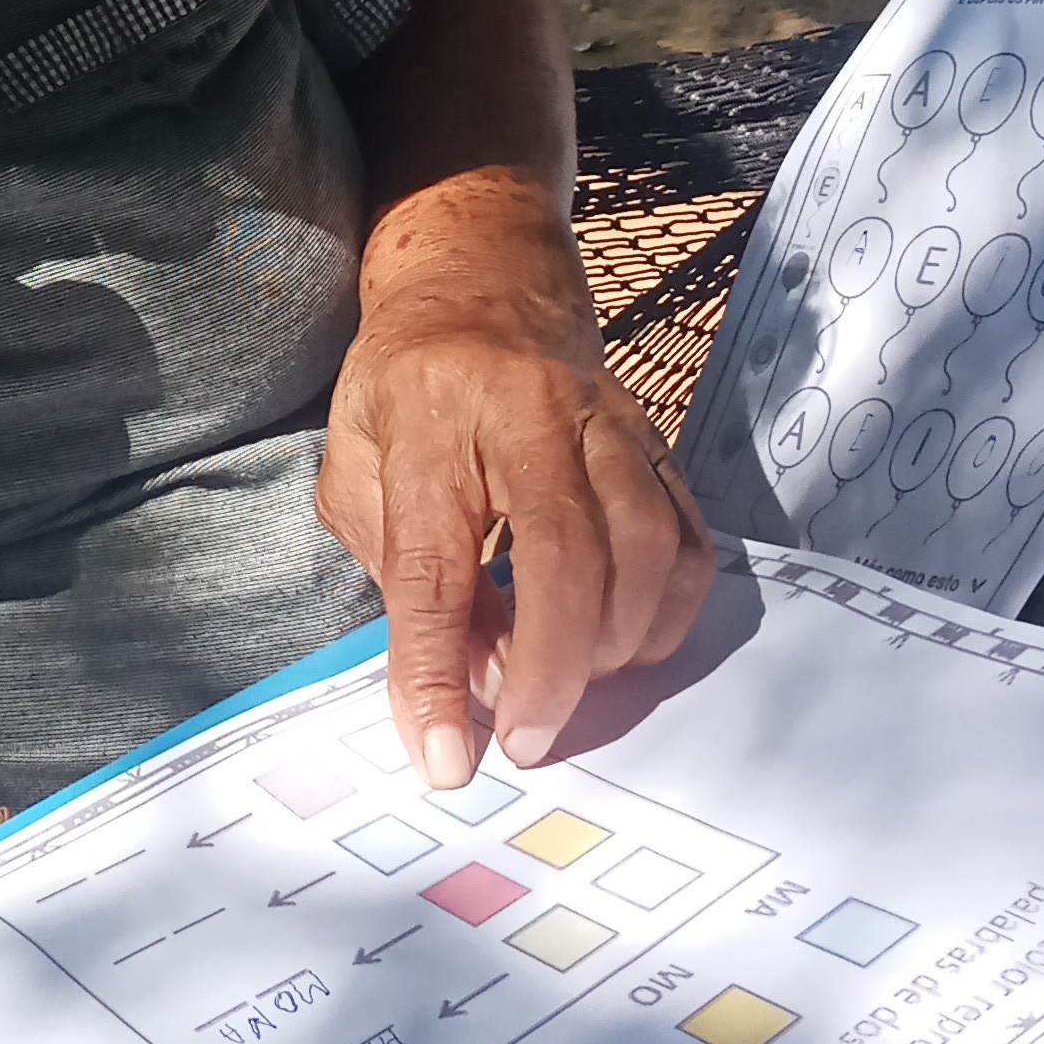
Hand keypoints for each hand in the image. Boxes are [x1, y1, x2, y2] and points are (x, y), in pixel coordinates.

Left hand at [316, 183, 712, 782]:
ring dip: (613, 645)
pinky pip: (687, 539)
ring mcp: (609, 425)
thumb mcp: (356, 469)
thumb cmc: (404, 388)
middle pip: (566, 557)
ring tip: (569, 687)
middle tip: (526, 740)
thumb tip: (461, 681)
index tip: (445, 759)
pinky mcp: (656, 442)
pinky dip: (666, 611)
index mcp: (429, 424)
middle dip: (550, 671)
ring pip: (644, 547)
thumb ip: (399, 572)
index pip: (434, 566)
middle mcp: (532, 418)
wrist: (481, 284)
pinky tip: (624, 644)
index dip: (437, 672)